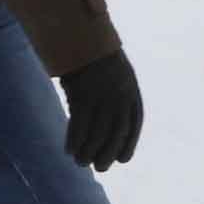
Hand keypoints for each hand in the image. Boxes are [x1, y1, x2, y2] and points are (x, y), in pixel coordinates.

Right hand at [58, 53, 143, 170]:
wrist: (80, 35)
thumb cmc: (93, 55)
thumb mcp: (115, 73)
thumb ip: (116, 96)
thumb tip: (107, 124)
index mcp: (131, 90)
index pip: (134, 123)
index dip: (129, 144)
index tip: (122, 159)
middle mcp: (120, 96)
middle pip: (116, 132)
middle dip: (108, 152)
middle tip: (99, 168)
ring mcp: (102, 96)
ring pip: (98, 132)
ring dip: (89, 151)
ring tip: (80, 162)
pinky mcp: (83, 95)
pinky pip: (80, 125)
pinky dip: (74, 140)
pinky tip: (69, 150)